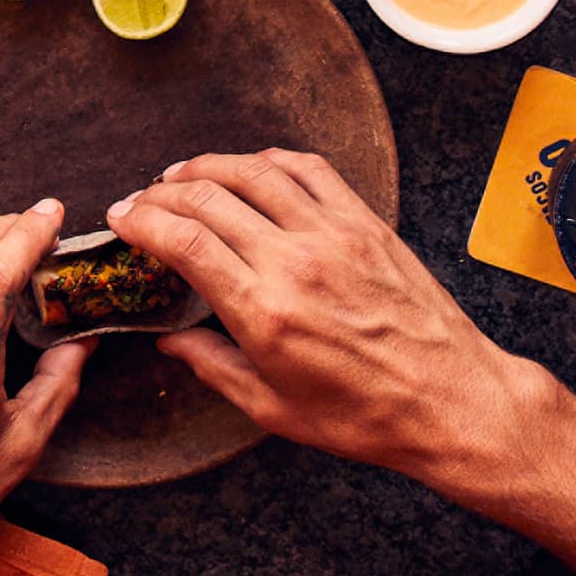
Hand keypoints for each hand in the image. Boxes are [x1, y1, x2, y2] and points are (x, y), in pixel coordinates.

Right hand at [107, 151, 548, 488]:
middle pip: (208, 197)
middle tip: (143, 198)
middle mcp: (295, 262)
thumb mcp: (274, 409)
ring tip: (182, 174)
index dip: (142, 221)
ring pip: (253, 171)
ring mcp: (333, 234)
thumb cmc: (367, 417)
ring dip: (207, 165)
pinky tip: (250, 167)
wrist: (454, 401)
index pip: (184, 242)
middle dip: (162, 192)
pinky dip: (269, 158)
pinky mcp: (364, 221)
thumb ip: (213, 367)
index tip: (122, 218)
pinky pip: (308, 168)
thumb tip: (169, 344)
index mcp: (265, 312)